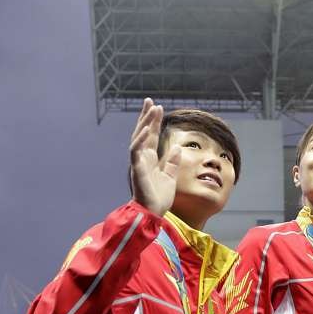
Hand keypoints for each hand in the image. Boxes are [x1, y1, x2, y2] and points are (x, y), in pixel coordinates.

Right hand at [129, 98, 180, 215]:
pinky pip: (135, 152)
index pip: (150, 136)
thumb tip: (177, 147)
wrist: (153, 213)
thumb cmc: (159, 197)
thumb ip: (172, 161)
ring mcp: (138, 163)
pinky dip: (140, 140)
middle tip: (150, 101)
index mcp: (149, 159)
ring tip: (151, 109)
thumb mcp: (170, 176)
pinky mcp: (136, 170)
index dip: (153, 122)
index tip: (158, 107)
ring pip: (138, 138)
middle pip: (142, 133)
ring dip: (144, 123)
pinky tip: (145, 130)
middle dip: (146, 117)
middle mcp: (142, 159)